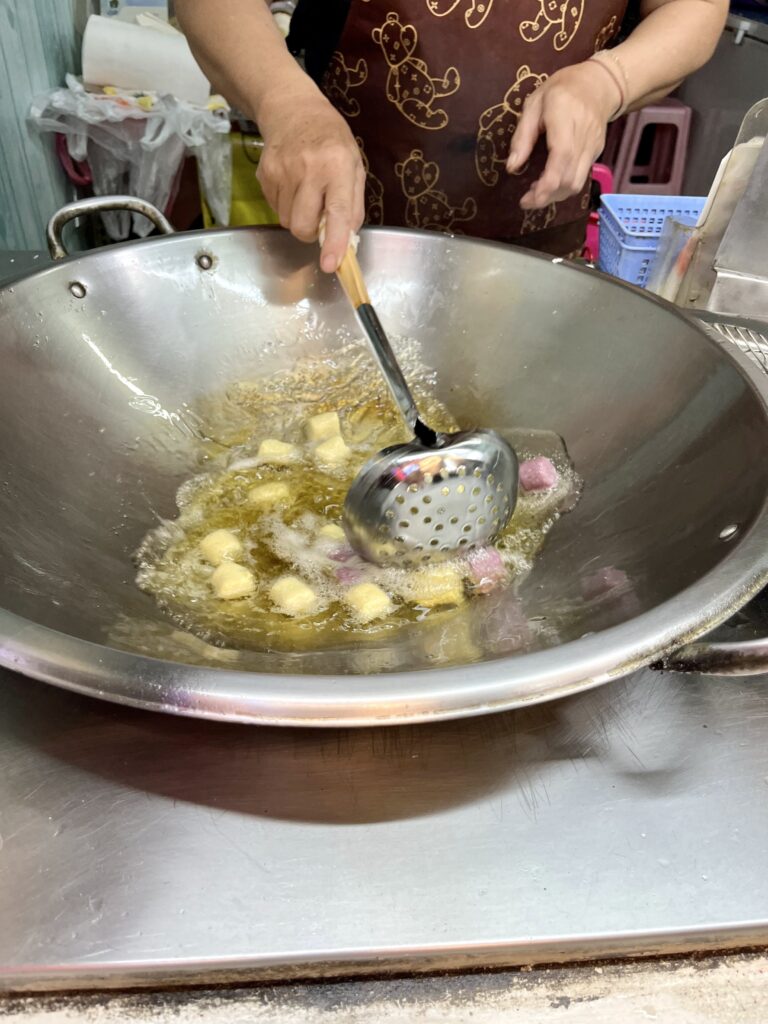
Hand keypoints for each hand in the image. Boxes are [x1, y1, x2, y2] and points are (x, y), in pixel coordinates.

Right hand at [256, 84, 364, 271]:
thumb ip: (353, 206)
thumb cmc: (331, 141)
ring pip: (287, 221)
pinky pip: (275, 208)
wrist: (292, 110)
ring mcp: (282, 171)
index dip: (333, 241)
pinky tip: (292, 185)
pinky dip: (285, 205)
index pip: (336, 211)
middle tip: (318, 218)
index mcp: (338, 166)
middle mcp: (308, 169)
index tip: (331, 264)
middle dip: (310, 233)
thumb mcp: (354, 166)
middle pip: (302, 225)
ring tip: (306, 193)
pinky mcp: (264, 174)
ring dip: (298, 217)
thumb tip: (347, 241)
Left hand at [506, 62, 619, 209]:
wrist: (599, 83)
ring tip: (537, 192)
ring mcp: (593, 147)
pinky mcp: (597, 153)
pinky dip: (564, 186)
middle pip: (569, 179)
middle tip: (527, 199)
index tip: (528, 199)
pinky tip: (550, 182)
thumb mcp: (534, 104)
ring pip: (577, 183)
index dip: (546, 185)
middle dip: (546, 196)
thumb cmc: (561, 90)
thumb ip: (522, 136)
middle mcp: (583, 136)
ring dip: (555, 195)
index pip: (561, 158)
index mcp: (564, 118)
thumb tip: (512, 167)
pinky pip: (581, 177)